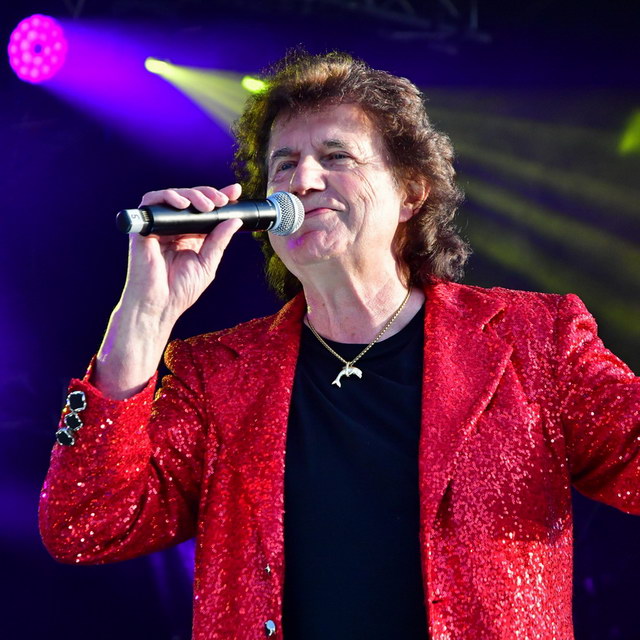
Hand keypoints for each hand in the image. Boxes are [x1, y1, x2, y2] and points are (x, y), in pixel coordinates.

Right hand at [122, 183, 242, 323]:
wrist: (160, 304)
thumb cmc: (181, 289)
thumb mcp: (208, 262)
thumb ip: (219, 240)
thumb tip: (235, 220)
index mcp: (190, 235)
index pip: (204, 209)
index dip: (218, 196)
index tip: (235, 191)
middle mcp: (174, 228)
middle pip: (190, 198)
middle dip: (208, 194)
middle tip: (221, 202)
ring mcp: (159, 226)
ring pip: (173, 196)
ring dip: (192, 195)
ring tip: (207, 206)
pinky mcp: (144, 226)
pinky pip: (152, 202)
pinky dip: (167, 197)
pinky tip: (182, 204)